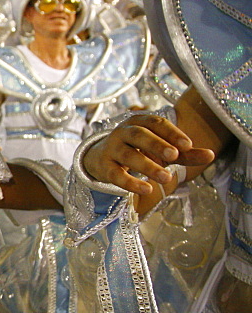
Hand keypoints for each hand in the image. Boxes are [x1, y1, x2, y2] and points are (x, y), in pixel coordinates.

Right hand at [82, 114, 215, 195]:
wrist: (102, 159)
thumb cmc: (139, 151)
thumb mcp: (163, 151)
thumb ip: (185, 153)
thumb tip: (211, 155)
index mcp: (140, 122)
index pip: (156, 123)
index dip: (172, 133)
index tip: (188, 145)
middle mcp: (123, 132)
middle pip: (139, 135)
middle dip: (156, 144)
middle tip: (174, 156)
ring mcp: (111, 148)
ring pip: (128, 155)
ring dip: (147, 165)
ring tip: (166, 178)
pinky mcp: (104, 167)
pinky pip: (116, 174)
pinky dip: (130, 182)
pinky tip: (146, 189)